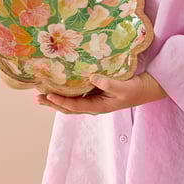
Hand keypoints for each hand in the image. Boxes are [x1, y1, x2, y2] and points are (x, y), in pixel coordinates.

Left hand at [36, 72, 166, 114]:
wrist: (147, 89)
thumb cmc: (136, 89)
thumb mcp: (123, 86)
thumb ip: (107, 83)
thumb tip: (91, 77)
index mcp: (98, 107)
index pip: (75, 106)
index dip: (60, 101)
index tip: (48, 95)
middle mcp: (92, 105)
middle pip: (67, 106)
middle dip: (51, 102)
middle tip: (36, 97)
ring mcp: (93, 100)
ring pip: (70, 101)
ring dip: (55, 98)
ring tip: (40, 93)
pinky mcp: (94, 93)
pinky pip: (76, 94)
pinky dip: (65, 92)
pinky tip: (58, 85)